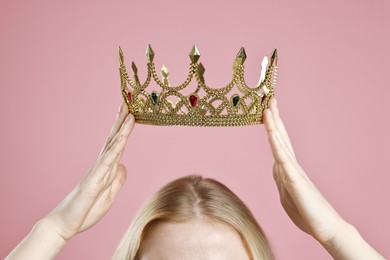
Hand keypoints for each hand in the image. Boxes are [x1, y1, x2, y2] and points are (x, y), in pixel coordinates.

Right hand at [42, 103, 134, 240]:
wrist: (64, 225)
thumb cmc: (85, 211)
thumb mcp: (108, 196)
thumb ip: (116, 180)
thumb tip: (124, 166)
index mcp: (106, 170)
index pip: (117, 145)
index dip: (124, 129)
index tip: (131, 114)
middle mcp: (101, 166)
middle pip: (114, 139)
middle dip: (122, 121)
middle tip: (129, 102)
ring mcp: (97, 173)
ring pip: (112, 147)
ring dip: (121, 130)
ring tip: (129, 114)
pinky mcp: (93, 183)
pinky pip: (106, 164)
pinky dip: (115, 151)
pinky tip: (122, 139)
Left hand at [263, 98, 344, 243]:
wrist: (325, 228)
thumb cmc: (306, 211)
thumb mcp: (286, 192)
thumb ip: (280, 176)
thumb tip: (275, 164)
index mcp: (287, 167)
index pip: (278, 141)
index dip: (272, 125)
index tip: (266, 109)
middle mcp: (291, 165)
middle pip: (280, 136)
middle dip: (273, 117)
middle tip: (268, 97)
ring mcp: (293, 172)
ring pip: (281, 144)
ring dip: (273, 125)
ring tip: (268, 107)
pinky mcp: (295, 182)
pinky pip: (284, 162)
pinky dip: (277, 147)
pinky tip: (271, 134)